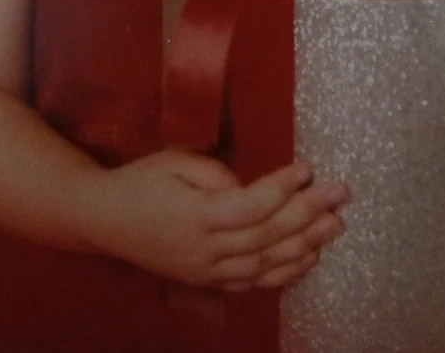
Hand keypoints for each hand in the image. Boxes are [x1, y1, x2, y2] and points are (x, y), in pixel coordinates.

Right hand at [82, 148, 349, 290]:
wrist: (104, 221)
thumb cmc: (140, 181)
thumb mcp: (173, 162)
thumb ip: (212, 173)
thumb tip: (249, 186)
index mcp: (196, 216)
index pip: (250, 205)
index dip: (282, 188)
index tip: (308, 168)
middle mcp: (206, 250)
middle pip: (266, 235)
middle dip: (308, 213)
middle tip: (340, 193)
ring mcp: (208, 271)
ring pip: (265, 263)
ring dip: (305, 244)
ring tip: (336, 224)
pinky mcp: (209, 281)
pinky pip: (253, 282)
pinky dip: (284, 273)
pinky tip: (309, 257)